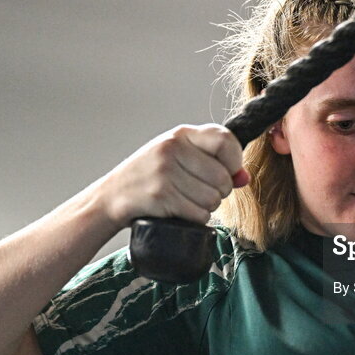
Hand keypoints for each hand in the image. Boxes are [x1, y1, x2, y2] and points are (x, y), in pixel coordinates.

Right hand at [93, 124, 249, 230]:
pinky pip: (199, 214)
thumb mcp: (178, 159)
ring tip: (188, 201)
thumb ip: (213, 162)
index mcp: (180, 135)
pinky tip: (181, 211)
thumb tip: (243, 177)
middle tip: (201, 192)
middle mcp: (172, 149)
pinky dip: (196, 218)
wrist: (111, 197)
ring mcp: (166, 172)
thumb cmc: (151, 177)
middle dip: (219, 191)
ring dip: (207, 207)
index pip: (225, 140)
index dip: (234, 160)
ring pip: (213, 198)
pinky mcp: (161, 196)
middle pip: (223, 176)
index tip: (229, 172)